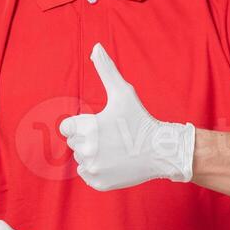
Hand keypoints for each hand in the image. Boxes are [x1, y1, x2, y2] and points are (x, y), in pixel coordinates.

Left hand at [58, 42, 194, 191]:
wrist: (161, 150)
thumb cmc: (140, 119)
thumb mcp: (123, 93)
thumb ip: (106, 70)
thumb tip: (96, 47)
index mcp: (87, 127)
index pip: (67, 127)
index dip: (83, 124)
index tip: (101, 125)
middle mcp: (87, 149)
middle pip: (75, 143)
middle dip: (89, 139)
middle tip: (112, 137)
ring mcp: (93, 168)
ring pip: (81, 159)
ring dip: (93, 155)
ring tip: (115, 149)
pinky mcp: (99, 182)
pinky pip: (87, 174)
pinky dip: (98, 170)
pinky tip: (114, 162)